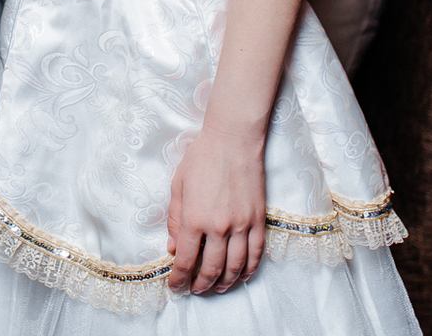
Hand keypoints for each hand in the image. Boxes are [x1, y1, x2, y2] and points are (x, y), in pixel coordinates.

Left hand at [165, 121, 266, 295]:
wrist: (233, 141)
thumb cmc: (201, 159)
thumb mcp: (178, 187)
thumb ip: (176, 220)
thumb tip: (174, 247)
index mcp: (195, 219)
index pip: (187, 260)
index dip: (180, 278)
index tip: (176, 286)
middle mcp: (219, 227)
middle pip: (212, 269)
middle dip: (201, 284)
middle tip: (194, 290)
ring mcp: (242, 226)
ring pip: (236, 266)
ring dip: (225, 282)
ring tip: (215, 288)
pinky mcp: (258, 220)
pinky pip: (256, 253)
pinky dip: (249, 269)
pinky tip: (242, 276)